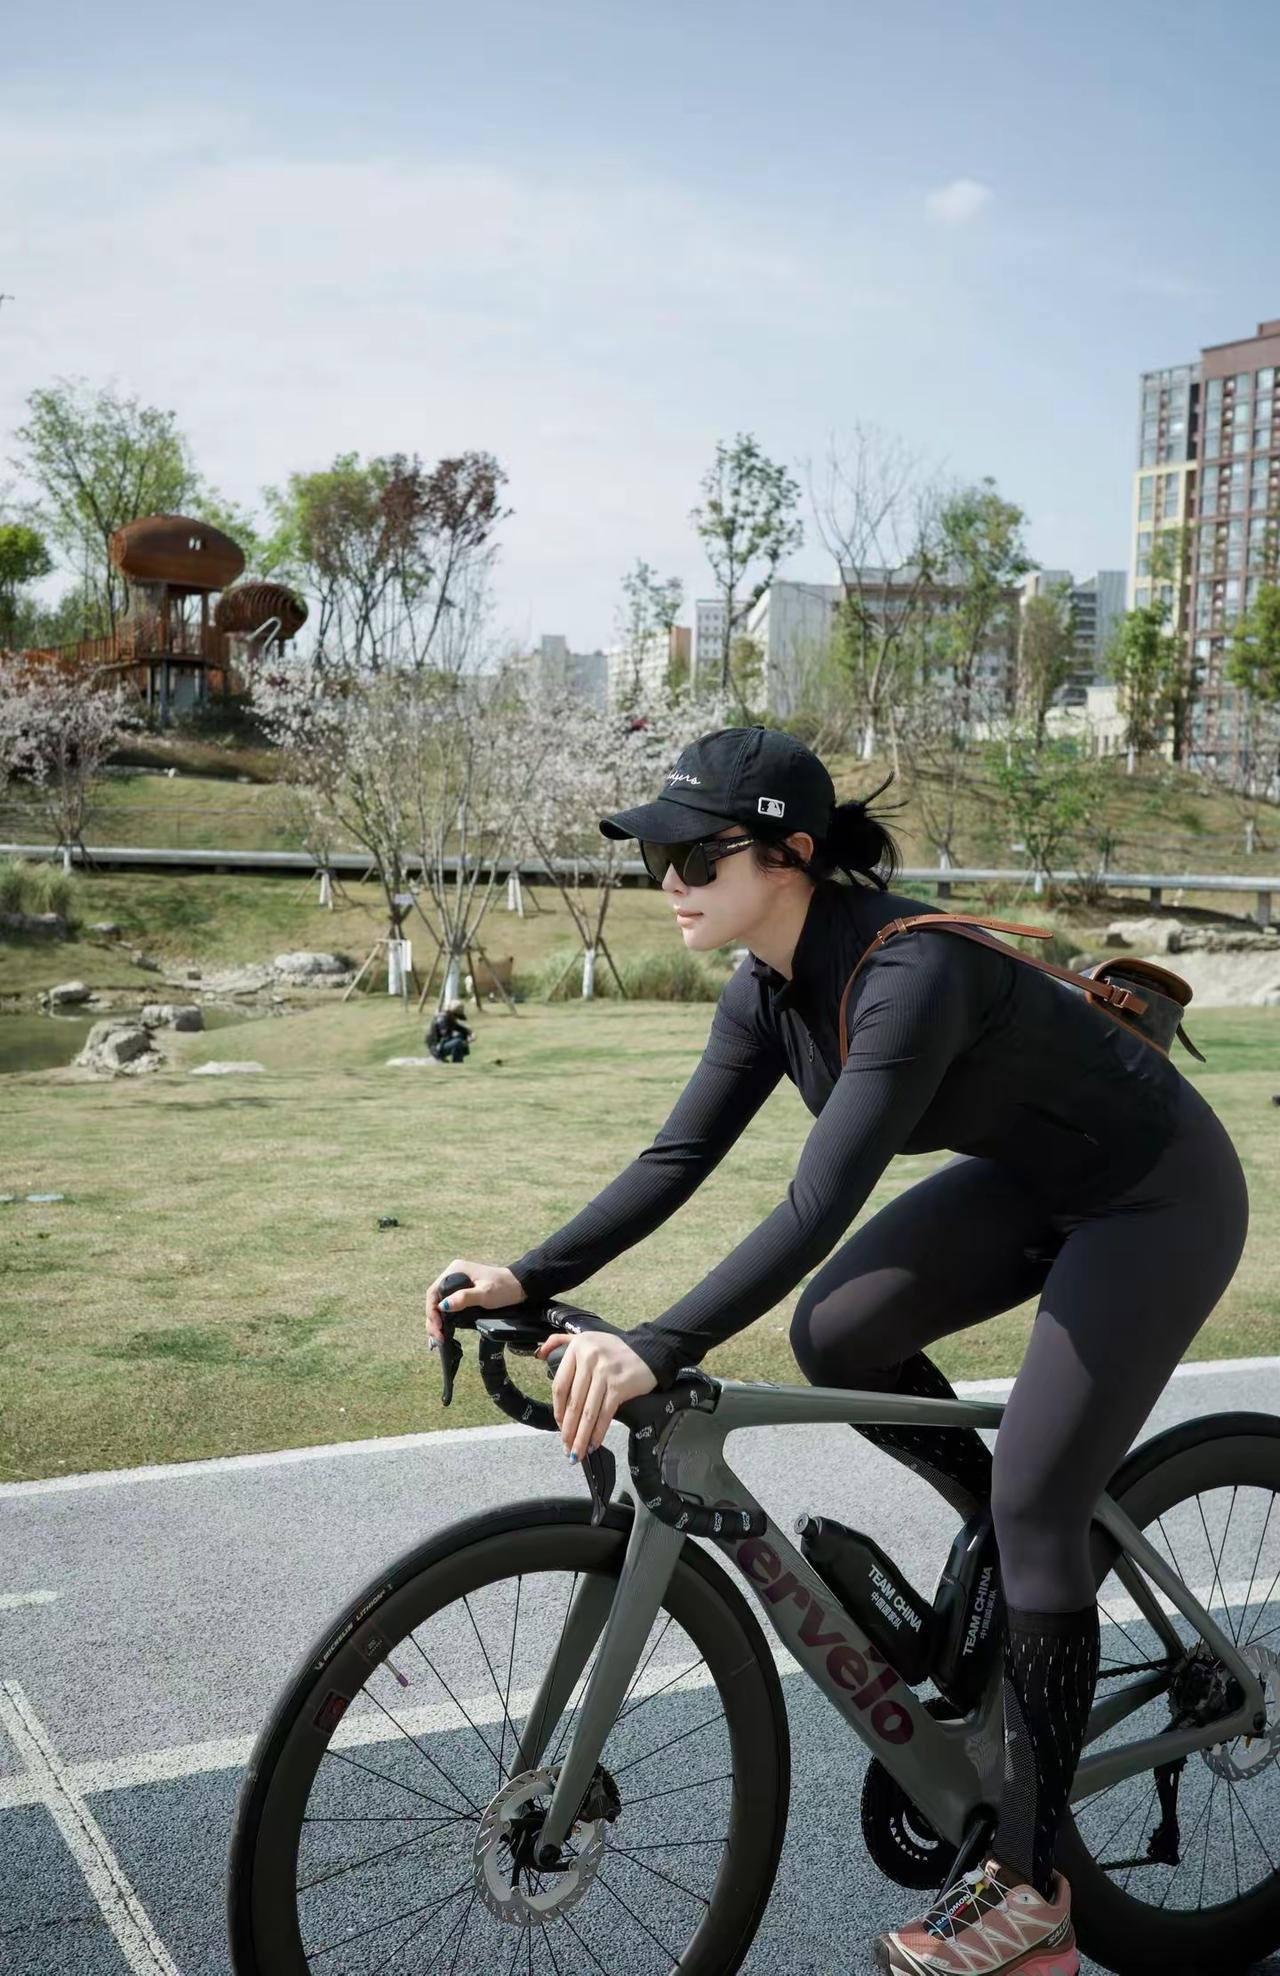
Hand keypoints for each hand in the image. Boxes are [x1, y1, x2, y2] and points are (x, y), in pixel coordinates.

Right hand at [425, 1260, 523, 1345]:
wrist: (519, 1287)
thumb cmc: (504, 1287)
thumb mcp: (485, 1294)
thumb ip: (464, 1298)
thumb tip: (443, 1306)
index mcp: (455, 1270)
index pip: (434, 1292)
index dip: (431, 1310)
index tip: (437, 1326)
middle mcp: (453, 1275)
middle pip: (435, 1299)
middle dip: (433, 1319)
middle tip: (437, 1336)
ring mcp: (458, 1284)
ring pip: (440, 1304)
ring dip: (438, 1321)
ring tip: (439, 1337)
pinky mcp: (463, 1293)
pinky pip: (449, 1305)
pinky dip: (445, 1318)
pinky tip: (444, 1330)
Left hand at [534, 1331, 656, 1460]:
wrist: (650, 1349)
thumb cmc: (615, 1348)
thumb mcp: (585, 1337)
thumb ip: (559, 1342)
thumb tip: (538, 1355)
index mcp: (576, 1348)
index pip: (560, 1385)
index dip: (557, 1410)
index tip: (559, 1426)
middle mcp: (589, 1359)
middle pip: (573, 1403)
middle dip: (568, 1430)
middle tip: (565, 1447)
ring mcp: (604, 1373)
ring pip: (587, 1412)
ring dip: (581, 1436)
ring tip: (576, 1453)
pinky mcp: (619, 1386)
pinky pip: (604, 1414)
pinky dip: (598, 1432)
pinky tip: (594, 1444)